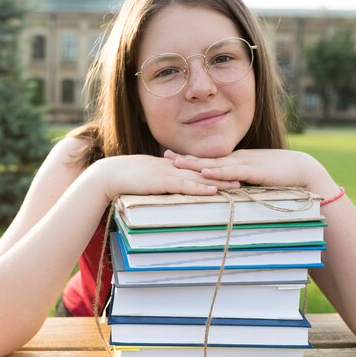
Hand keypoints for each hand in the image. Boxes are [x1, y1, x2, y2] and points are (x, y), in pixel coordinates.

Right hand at [89, 154, 240, 201]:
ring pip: (198, 177)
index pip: (198, 167)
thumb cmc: (125, 178)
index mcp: (170, 166)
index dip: (217, 169)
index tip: (234, 172)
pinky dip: (199, 188)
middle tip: (247, 176)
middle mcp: (173, 167)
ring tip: (239, 185)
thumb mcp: (148, 178)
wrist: (108, 175)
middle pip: (204, 170)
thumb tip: (170, 190)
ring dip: (219, 181)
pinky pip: (184, 185)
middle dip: (225, 173)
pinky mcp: (161, 181)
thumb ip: (160, 181)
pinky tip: (213, 190)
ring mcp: (167, 173)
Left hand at [165, 149, 335, 192]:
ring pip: (215, 163)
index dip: (190, 157)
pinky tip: (205, 172)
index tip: (171, 156)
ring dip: (195, 163)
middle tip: (163, 155)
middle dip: (185, 157)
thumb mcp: (255, 179)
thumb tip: (227, 192)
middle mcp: (237, 159)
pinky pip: (232, 171)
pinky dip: (218, 172)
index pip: (208, 159)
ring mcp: (244, 163)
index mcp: (236, 160)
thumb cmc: (280, 176)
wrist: (303, 170)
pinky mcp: (254, 171)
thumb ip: (240, 183)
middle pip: (206, 158)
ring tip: (176, 162)